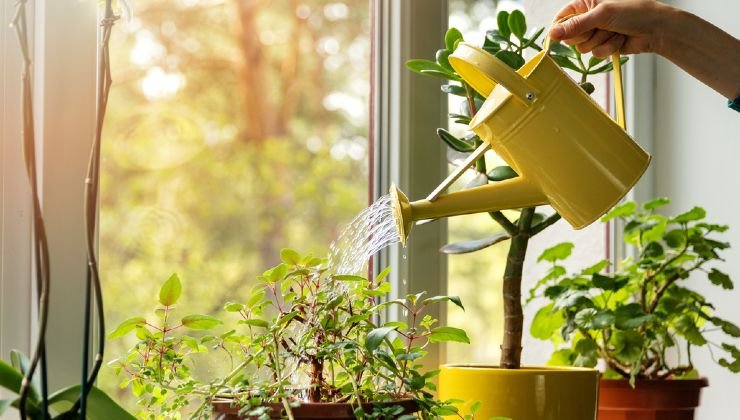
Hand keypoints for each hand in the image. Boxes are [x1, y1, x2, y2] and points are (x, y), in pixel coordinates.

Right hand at [549, 0, 671, 57]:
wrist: (657, 29)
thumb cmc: (635, 12)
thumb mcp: (602, 14)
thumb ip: (575, 25)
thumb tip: (552, 33)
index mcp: (587, 3)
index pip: (562, 17)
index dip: (560, 28)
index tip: (560, 36)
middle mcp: (590, 17)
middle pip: (571, 35)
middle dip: (587, 35)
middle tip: (601, 27)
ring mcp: (597, 32)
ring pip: (583, 47)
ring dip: (600, 41)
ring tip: (614, 32)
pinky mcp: (604, 45)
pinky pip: (595, 54)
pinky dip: (608, 48)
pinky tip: (619, 39)